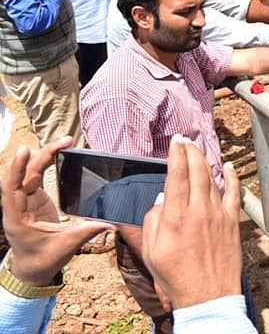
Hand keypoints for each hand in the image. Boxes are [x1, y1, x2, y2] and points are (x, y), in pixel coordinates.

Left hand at [1, 137, 110, 285]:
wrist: (33, 270)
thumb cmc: (44, 260)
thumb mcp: (67, 245)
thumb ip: (87, 231)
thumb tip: (111, 223)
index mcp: (17, 219)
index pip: (11, 188)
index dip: (17, 169)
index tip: (25, 151)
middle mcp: (17, 207)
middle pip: (24, 175)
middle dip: (42, 156)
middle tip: (64, 142)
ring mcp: (24, 202)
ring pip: (29, 173)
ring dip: (44, 157)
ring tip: (63, 144)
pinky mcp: (32, 199)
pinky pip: (35, 176)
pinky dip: (45, 164)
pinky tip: (57, 154)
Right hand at [141, 135, 241, 309]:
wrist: (207, 295)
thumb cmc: (176, 276)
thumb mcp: (152, 250)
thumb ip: (154, 220)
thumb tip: (163, 198)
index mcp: (175, 216)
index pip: (177, 175)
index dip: (176, 154)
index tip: (175, 142)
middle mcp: (198, 210)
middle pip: (196, 170)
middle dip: (191, 150)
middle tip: (186, 140)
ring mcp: (218, 214)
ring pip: (213, 179)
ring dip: (206, 161)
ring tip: (199, 150)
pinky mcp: (233, 222)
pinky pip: (234, 193)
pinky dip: (231, 177)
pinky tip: (227, 167)